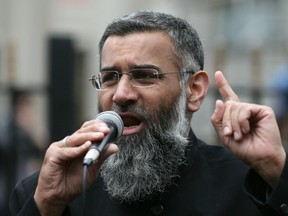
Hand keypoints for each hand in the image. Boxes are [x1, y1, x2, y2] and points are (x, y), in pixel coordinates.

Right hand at [34, 120, 117, 215]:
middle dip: (95, 129)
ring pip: (76, 138)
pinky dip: (78, 149)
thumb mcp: (92, 168)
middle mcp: (68, 144)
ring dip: (89, 136)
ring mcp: (59, 148)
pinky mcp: (53, 155)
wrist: (58, 197)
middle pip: (82, 132)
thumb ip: (101, 156)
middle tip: (106, 130)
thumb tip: (114, 146)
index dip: (96, 127)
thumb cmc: (72, 183)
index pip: (86, 130)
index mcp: (77, 145)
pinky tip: (87, 146)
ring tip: (100, 136)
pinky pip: (67, 151)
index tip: (108, 128)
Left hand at [211, 71, 285, 187]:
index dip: (223, 85)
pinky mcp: (263, 110)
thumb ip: (218, 119)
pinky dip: (242, 121)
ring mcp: (254, 109)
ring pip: (234, 107)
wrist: (259, 157)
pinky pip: (244, 109)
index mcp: (235, 115)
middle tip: (231, 134)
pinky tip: (247, 129)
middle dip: (226, 121)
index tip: (217, 73)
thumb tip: (219, 101)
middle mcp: (244, 110)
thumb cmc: (243, 148)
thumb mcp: (224, 135)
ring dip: (233, 123)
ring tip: (240, 135)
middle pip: (227, 105)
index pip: (228, 97)